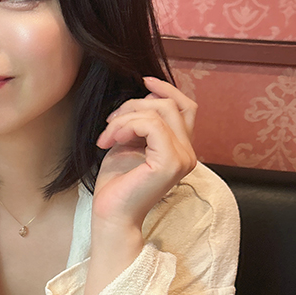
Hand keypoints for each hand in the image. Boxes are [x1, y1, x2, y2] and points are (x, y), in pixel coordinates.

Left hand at [92, 77, 197, 232]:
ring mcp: (183, 158)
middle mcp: (188, 153)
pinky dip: (127, 125)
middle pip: (169, 105)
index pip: (186, 107)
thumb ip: (142, 122)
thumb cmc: (116, 184)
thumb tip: (147, 93)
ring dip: (125, 117)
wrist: (111, 214)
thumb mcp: (129, 143)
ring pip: (159, 112)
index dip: (167, 89)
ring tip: (106, 136)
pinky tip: (111, 140)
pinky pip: (151, 125)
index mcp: (181, 148)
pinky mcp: (170, 162)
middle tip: (109, 123)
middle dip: (134, 105)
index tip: (143, 80)